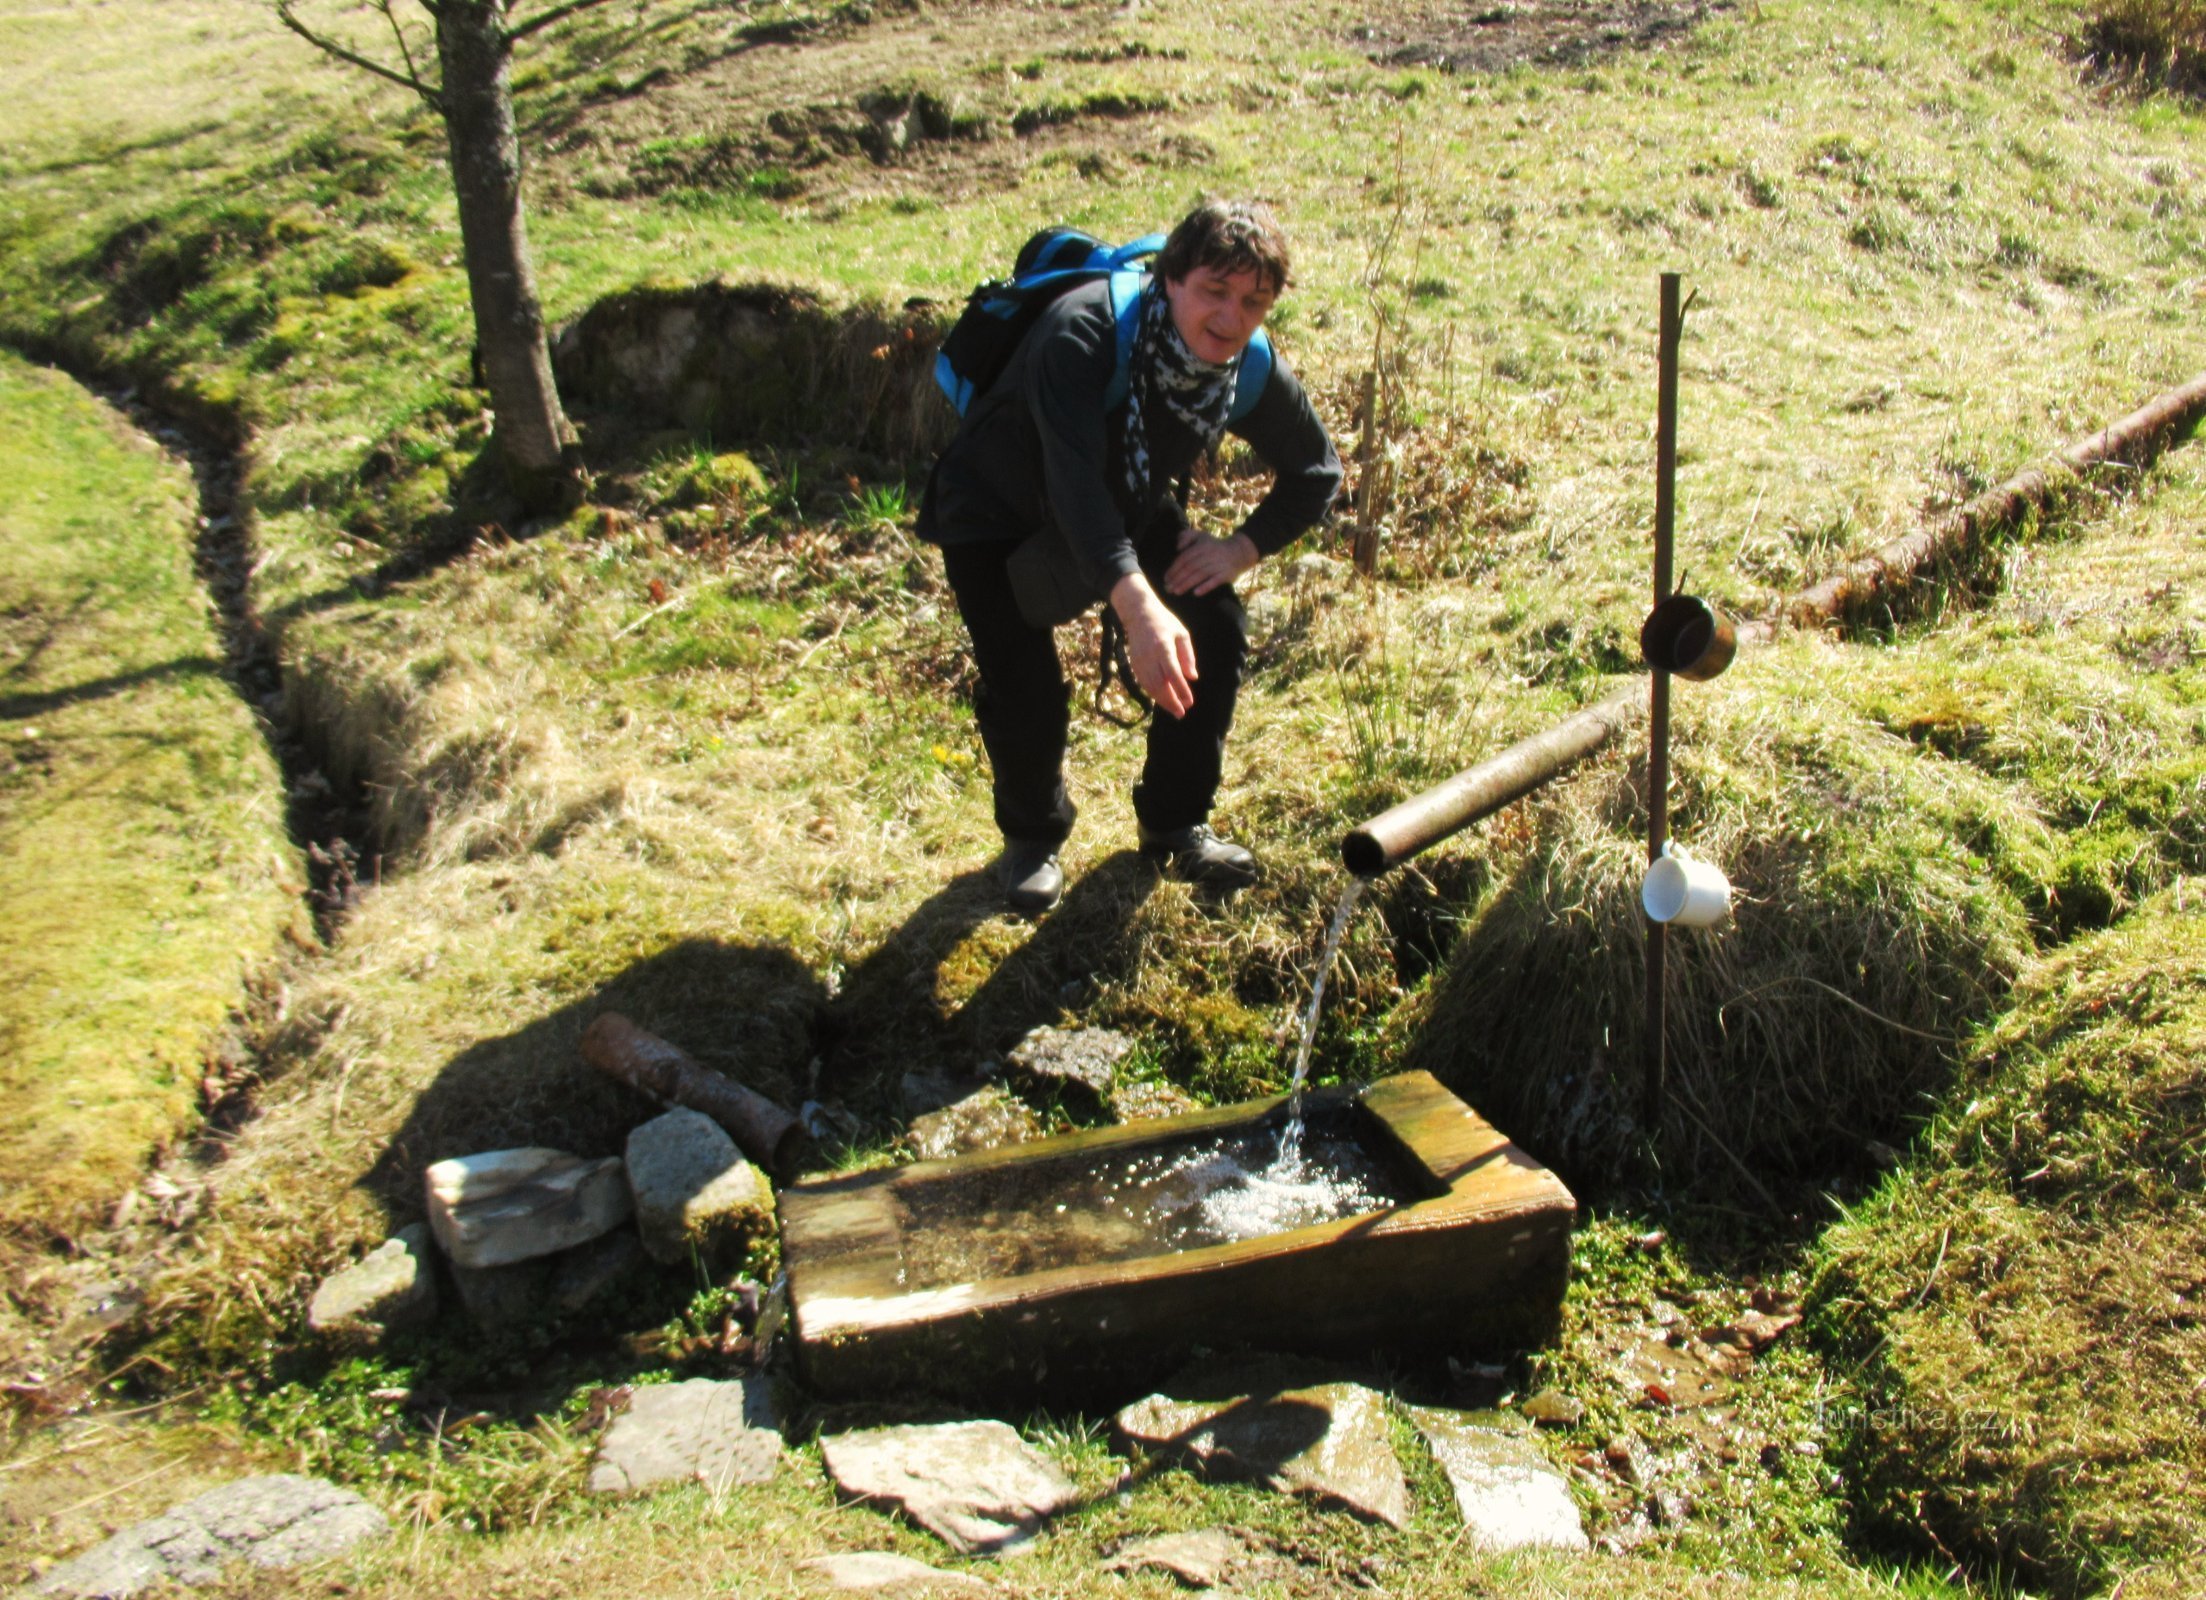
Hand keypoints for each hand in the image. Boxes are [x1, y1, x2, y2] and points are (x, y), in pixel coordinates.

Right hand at [1109, 574, 1197, 717]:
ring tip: (1175, 711)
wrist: (1139, 613)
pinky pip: (1144, 683)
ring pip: (1150, 687)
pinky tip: (1163, 700)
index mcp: (1163, 647)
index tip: (1190, 702)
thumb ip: (1187, 656)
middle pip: (1160, 684)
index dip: (1181, 690)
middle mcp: (1149, 656)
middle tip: (1182, 713)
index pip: (1173, 673)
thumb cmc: (1165, 623)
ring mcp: (1139, 661)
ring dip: (1162, 701)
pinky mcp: (1134, 664)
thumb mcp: (1182, 634)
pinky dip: (1153, 694)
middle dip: (1171, 701)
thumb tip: (1192, 678)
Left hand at [1163, 527, 1258, 596]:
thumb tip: (1177, 547)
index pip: (1184, 558)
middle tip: (1168, 588)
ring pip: (1200, 575)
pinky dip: (1205, 587)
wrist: (1239, 552)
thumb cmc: (1214, 546)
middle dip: (1177, 579)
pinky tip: (1196, 593)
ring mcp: (1219, 565)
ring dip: (1187, 584)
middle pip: (1190, 568)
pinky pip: (1215, 581)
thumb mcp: (1201, 536)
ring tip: (1176, 592)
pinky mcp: (1227, 575)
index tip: (1166, 578)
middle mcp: (1210, 555)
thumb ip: (1187, 536)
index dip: (1174, 569)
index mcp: (1202, 546)